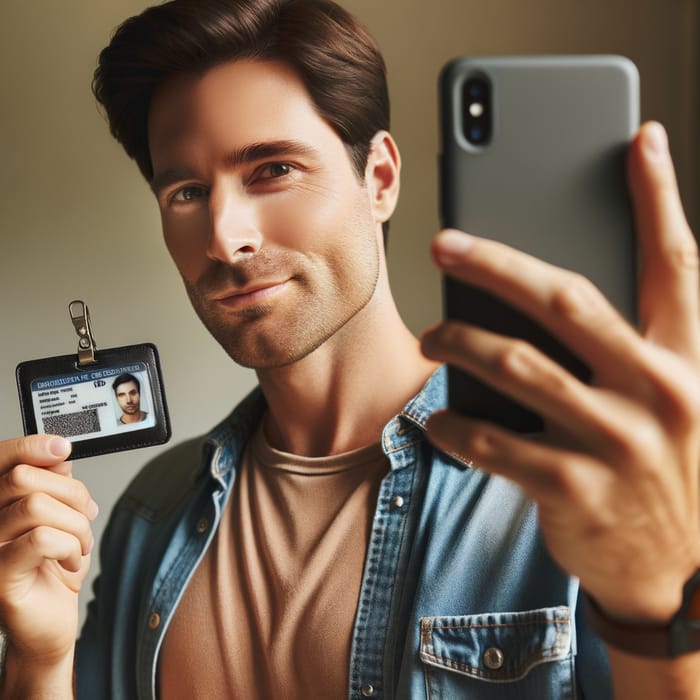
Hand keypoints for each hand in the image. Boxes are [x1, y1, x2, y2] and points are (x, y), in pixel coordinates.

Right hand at [0, 434, 96, 666]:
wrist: (51, 621)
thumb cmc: (53, 568)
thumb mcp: (61, 516)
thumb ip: (54, 483)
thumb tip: (57, 452)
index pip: (1, 460)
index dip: (30, 446)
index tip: (62, 448)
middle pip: (24, 478)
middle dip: (71, 493)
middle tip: (85, 515)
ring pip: (36, 506)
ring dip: (75, 523)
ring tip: (80, 543)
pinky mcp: (0, 576)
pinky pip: (42, 539)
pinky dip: (69, 546)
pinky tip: (70, 561)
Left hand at [421, 121, 699, 622]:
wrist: (682, 573)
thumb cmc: (664, 468)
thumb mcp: (669, 402)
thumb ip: (627, 346)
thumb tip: (550, 291)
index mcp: (687, 360)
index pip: (677, 263)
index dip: (660, 196)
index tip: (638, 139)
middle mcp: (661, 392)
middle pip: (568, 300)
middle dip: (499, 264)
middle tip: (445, 243)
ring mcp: (619, 442)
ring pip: (517, 367)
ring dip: (461, 341)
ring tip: (432, 333)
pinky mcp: (576, 490)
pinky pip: (495, 442)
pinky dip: (456, 425)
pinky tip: (438, 419)